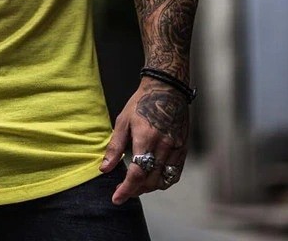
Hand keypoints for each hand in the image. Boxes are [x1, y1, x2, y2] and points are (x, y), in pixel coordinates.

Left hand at [99, 79, 188, 204]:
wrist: (166, 89)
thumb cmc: (141, 102)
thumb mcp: (123, 121)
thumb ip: (115, 147)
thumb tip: (104, 168)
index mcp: (146, 138)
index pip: (137, 174)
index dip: (126, 190)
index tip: (116, 198)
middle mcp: (163, 146)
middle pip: (150, 181)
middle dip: (135, 190)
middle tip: (123, 190)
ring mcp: (176, 149)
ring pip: (164, 181)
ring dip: (149, 188)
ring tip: (136, 185)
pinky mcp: (183, 149)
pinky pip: (175, 174)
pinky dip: (164, 181)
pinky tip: (153, 179)